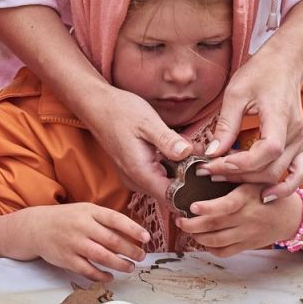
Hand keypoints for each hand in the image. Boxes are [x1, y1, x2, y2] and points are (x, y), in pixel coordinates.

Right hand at [24, 203, 149, 280]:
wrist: (36, 227)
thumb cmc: (67, 219)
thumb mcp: (85, 211)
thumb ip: (105, 220)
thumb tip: (132, 234)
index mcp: (89, 211)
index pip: (115, 219)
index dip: (133, 229)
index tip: (147, 238)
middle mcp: (82, 226)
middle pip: (112, 240)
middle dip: (130, 250)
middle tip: (141, 257)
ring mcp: (73, 243)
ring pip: (102, 256)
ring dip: (120, 264)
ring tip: (130, 267)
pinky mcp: (66, 259)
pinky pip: (88, 270)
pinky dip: (101, 275)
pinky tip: (110, 277)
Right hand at [81, 84, 192, 199]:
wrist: (97, 106)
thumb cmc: (120, 111)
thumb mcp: (148, 123)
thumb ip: (168, 140)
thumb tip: (187, 153)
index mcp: (140, 172)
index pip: (171, 197)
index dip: (191, 189)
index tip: (205, 172)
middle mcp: (136, 180)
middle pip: (170, 191)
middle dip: (189, 176)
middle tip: (203, 154)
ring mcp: (134, 176)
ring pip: (165, 182)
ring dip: (181, 169)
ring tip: (192, 147)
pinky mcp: (135, 169)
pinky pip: (157, 174)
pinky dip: (170, 164)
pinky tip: (177, 148)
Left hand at [177, 183, 300, 256]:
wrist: (291, 216)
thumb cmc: (267, 190)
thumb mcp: (254, 177)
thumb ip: (232, 172)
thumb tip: (204, 167)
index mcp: (248, 197)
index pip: (226, 205)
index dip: (207, 208)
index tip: (192, 206)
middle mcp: (248, 218)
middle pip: (215, 226)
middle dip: (192, 225)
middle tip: (179, 220)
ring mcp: (248, 234)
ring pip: (217, 242)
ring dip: (198, 237)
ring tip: (188, 229)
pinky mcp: (248, 246)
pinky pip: (226, 252)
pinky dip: (211, 249)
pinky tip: (203, 240)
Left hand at [201, 52, 302, 201]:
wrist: (284, 65)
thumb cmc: (260, 74)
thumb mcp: (235, 93)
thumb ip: (225, 126)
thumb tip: (211, 153)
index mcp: (280, 117)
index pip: (267, 150)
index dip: (240, 163)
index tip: (213, 164)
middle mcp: (295, 133)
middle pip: (271, 168)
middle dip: (238, 175)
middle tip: (208, 172)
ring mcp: (300, 141)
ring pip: (280, 174)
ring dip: (252, 182)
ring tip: (224, 180)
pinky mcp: (299, 145)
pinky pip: (298, 174)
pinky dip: (283, 187)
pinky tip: (264, 195)